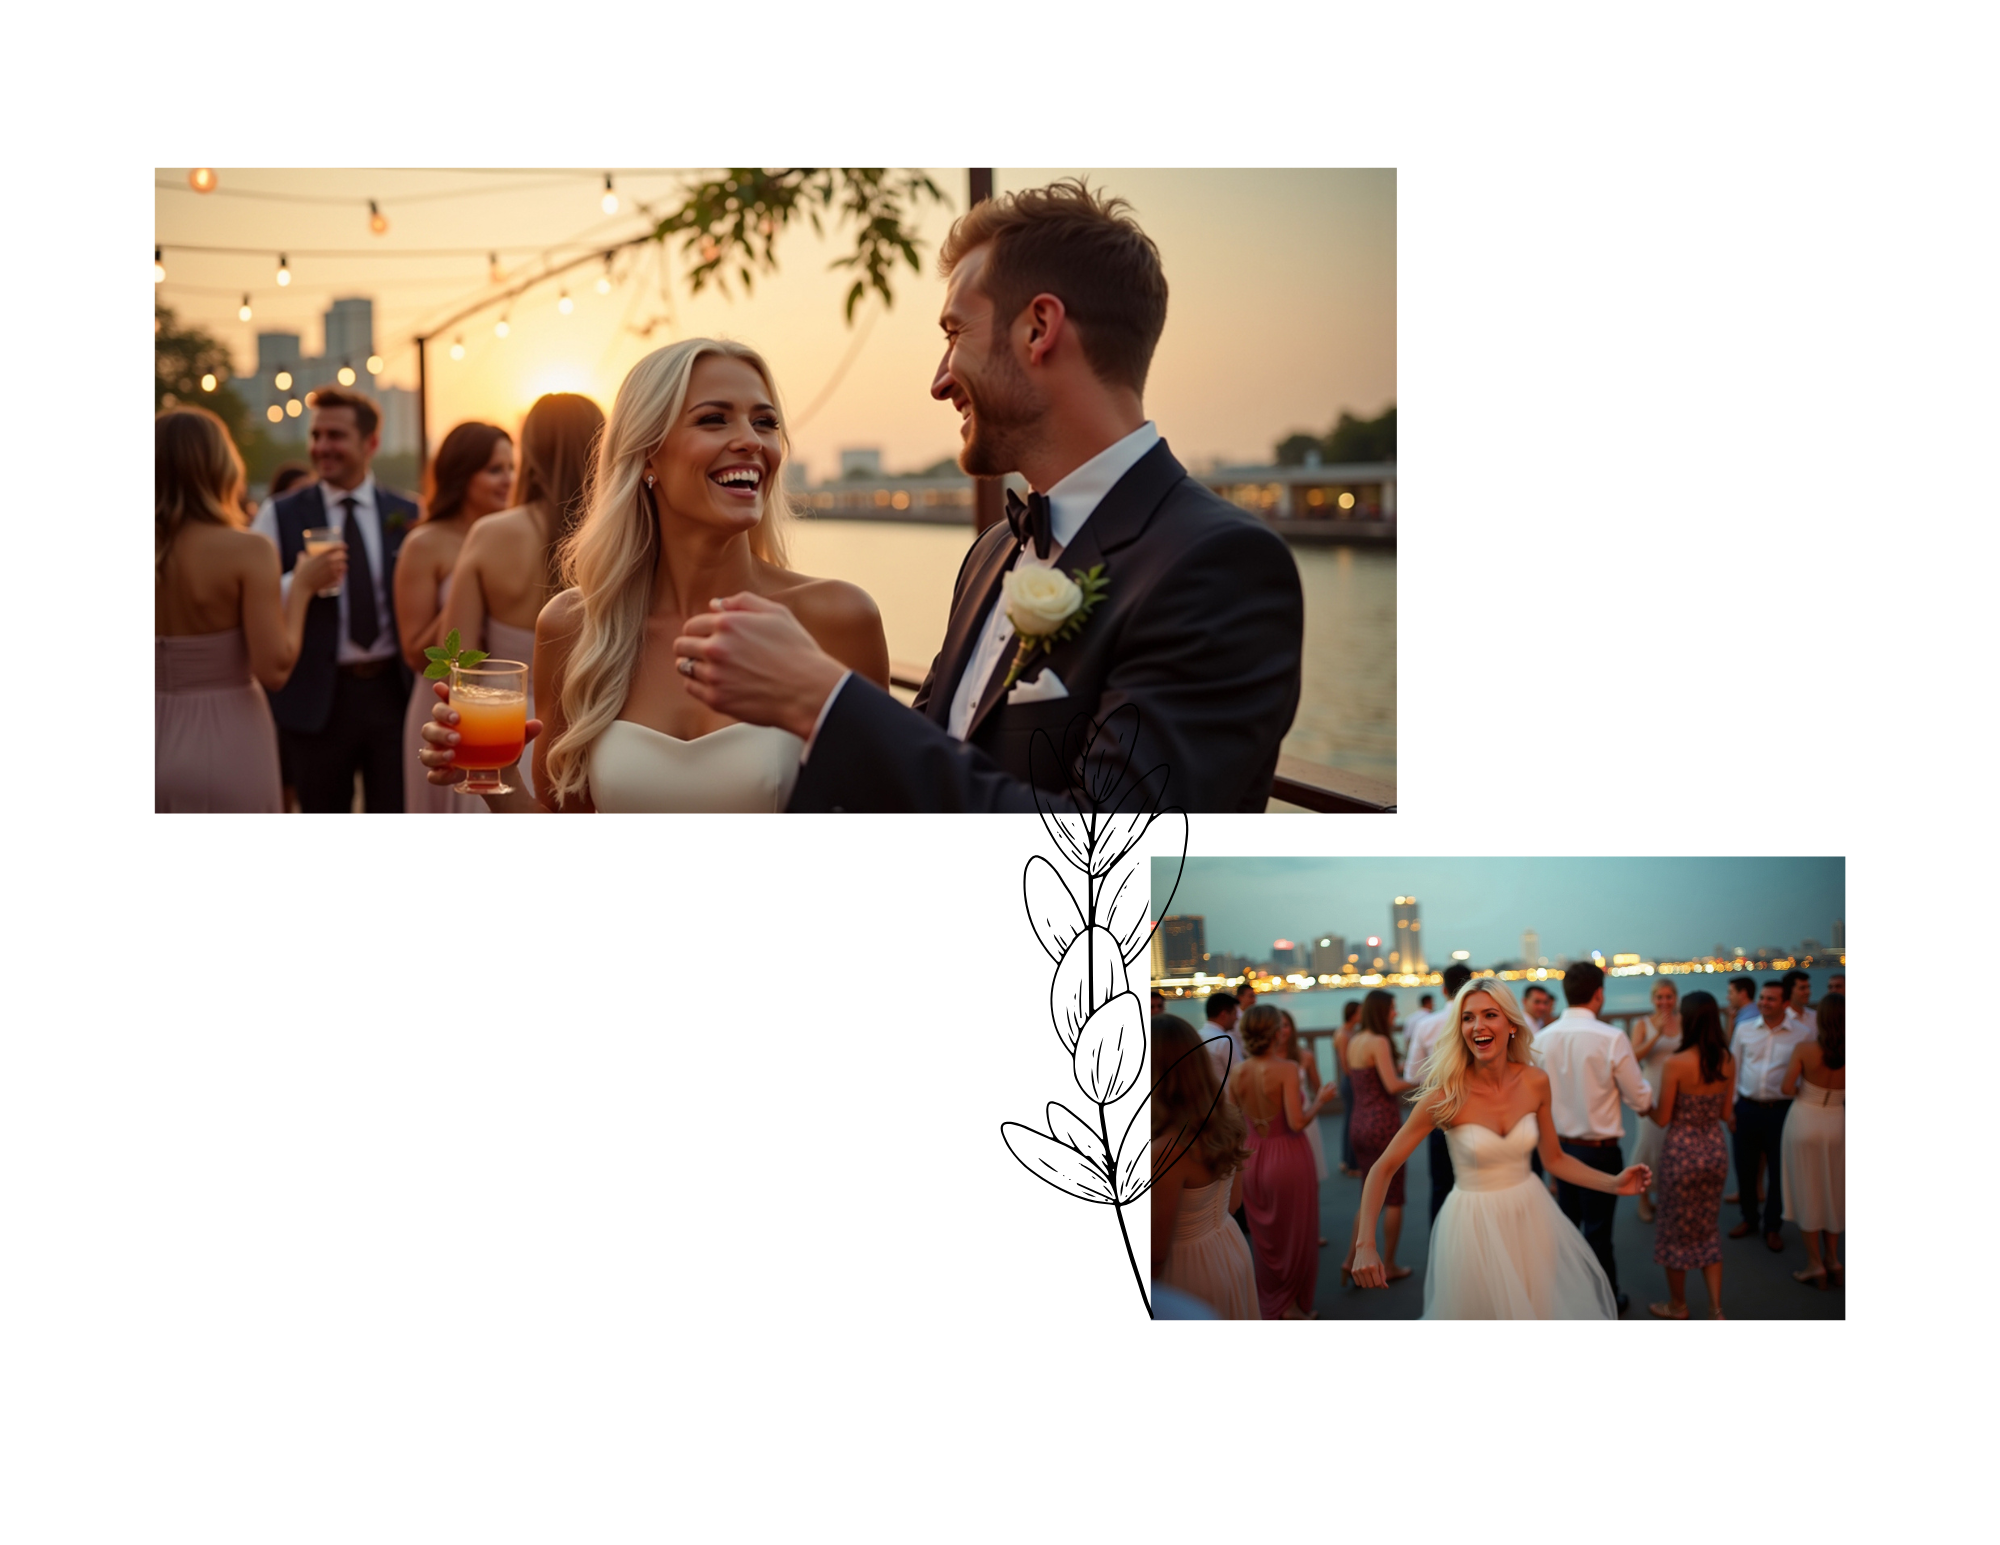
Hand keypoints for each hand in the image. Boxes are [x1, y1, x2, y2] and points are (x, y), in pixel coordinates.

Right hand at [295, 541, 347, 593]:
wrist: (303, 585)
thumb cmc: (301, 573)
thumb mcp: (302, 561)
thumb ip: (303, 556)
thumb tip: (303, 554)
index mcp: (324, 555)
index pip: (337, 547)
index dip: (342, 546)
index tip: (345, 547)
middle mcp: (330, 562)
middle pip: (343, 556)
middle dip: (343, 556)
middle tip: (342, 557)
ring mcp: (333, 571)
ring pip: (344, 566)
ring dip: (343, 565)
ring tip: (341, 566)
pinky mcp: (334, 579)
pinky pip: (341, 575)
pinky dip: (341, 574)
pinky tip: (340, 574)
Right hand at [418, 679, 540, 785]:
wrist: (501, 774)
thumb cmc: (500, 746)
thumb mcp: (513, 738)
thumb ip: (523, 731)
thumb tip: (538, 724)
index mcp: (459, 718)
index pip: (444, 703)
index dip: (441, 694)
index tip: (440, 688)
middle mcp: (444, 734)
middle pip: (430, 725)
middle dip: (440, 728)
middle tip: (457, 736)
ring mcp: (440, 754)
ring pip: (426, 751)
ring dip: (437, 753)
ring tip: (453, 756)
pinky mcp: (442, 773)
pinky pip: (432, 775)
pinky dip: (441, 775)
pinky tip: (455, 774)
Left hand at [672, 592, 845, 740]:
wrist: (809, 691)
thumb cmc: (798, 652)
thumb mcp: (778, 614)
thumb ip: (744, 602)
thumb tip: (716, 604)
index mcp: (728, 624)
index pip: (693, 624)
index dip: (699, 630)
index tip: (704, 636)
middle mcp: (716, 648)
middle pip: (682, 645)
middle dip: (690, 646)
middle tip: (701, 652)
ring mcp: (714, 675)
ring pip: (684, 666)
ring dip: (692, 665)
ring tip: (707, 668)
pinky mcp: (716, 699)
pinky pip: (691, 688)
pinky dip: (697, 684)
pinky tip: (712, 682)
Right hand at [1351, 1243, 1385, 1288]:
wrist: (1364, 1248)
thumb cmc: (1374, 1257)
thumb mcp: (1381, 1265)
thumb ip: (1383, 1277)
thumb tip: (1385, 1288)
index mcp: (1373, 1268)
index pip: (1378, 1284)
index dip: (1380, 1284)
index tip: (1380, 1279)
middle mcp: (1364, 1269)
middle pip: (1371, 1286)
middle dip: (1374, 1284)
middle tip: (1374, 1278)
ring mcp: (1358, 1270)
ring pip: (1364, 1286)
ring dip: (1368, 1283)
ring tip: (1369, 1277)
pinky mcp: (1353, 1271)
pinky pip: (1358, 1283)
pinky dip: (1361, 1282)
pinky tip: (1363, 1276)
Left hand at [1612, 1164, 1650, 1194]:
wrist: (1616, 1186)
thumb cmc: (1622, 1177)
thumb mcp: (1629, 1170)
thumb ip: (1636, 1167)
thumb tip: (1644, 1166)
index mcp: (1638, 1171)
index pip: (1645, 1168)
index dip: (1647, 1168)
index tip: (1646, 1169)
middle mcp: (1640, 1177)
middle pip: (1648, 1175)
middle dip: (1649, 1175)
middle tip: (1646, 1176)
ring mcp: (1640, 1183)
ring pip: (1648, 1182)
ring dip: (1648, 1182)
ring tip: (1645, 1183)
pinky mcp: (1639, 1190)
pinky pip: (1644, 1189)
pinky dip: (1644, 1189)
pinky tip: (1641, 1189)